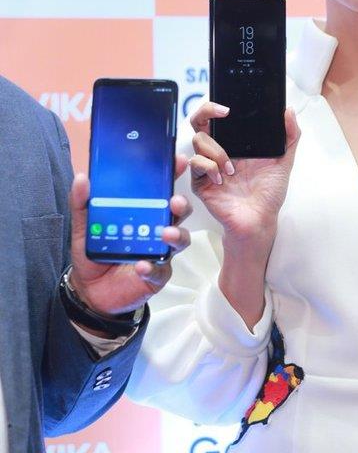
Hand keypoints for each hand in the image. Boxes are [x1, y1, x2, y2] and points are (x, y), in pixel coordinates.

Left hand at [69, 156, 191, 316]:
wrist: (90, 290)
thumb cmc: (94, 254)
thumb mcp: (84, 227)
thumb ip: (82, 203)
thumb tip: (81, 179)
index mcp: (143, 213)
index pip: (161, 190)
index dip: (172, 174)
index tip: (178, 161)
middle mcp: (156, 229)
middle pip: (177, 212)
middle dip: (180, 204)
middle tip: (174, 201)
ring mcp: (159, 252)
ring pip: (179, 240)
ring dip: (176, 235)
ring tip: (165, 234)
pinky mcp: (156, 275)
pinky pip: (160, 270)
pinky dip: (152, 267)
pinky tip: (141, 265)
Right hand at [188, 102, 299, 252]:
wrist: (261, 220)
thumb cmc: (269, 192)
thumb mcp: (284, 160)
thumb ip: (290, 135)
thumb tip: (289, 110)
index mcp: (235, 143)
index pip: (218, 117)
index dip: (217, 106)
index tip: (228, 106)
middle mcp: (219, 151)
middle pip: (200, 121)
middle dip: (206, 111)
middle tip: (223, 113)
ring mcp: (208, 166)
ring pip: (198, 141)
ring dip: (217, 151)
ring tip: (232, 169)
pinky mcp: (200, 182)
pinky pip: (196, 164)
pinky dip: (209, 167)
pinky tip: (223, 179)